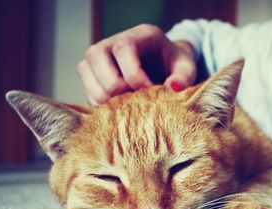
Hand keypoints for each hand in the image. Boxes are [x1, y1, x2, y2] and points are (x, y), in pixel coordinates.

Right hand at [77, 24, 195, 104]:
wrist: (165, 67)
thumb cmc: (175, 66)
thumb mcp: (186, 68)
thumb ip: (184, 77)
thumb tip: (173, 88)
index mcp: (140, 35)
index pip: (124, 48)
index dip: (133, 73)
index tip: (148, 91)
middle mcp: (113, 42)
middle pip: (97, 56)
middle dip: (114, 86)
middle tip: (135, 102)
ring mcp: (99, 56)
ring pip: (85, 71)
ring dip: (103, 95)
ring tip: (127, 107)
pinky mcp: (93, 74)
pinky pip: (86, 88)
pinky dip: (100, 104)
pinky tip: (119, 110)